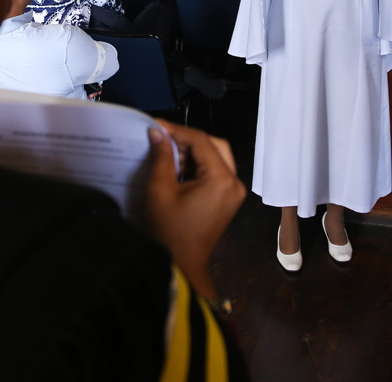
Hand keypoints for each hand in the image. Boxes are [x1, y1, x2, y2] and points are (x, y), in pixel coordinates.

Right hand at [145, 121, 244, 299]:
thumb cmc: (169, 230)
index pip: (202, 141)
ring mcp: (234, 192)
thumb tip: (158, 132)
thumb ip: (162, 157)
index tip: (156, 125)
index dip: (178, 131)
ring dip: (194, 152)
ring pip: (217, 157)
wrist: (181, 265)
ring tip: (167, 153)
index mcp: (221, 179)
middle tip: (164, 139)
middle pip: (215, 146)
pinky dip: (199, 166)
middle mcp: (234, 182)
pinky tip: (178, 168)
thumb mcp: (160, 190)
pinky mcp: (229, 199)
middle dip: (188, 140)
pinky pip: (217, 172)